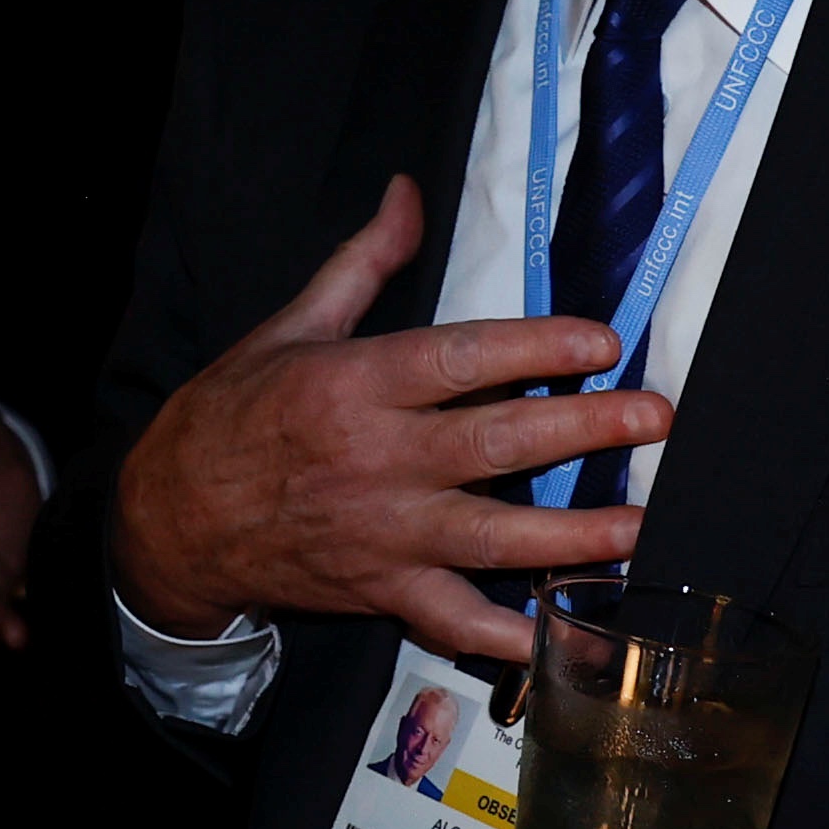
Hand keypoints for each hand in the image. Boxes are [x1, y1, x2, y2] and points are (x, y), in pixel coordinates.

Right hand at [108, 176, 662, 661]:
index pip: (462, 359)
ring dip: (577, 534)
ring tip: (640, 522)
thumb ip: (363, 263)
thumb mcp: (288, 326)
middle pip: (499, 444)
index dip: (538, 349)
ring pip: (496, 536)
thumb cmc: (231, 415)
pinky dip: (514, 635)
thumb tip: (409, 193)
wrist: (171, 520)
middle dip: (587, 430)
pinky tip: (572, 628)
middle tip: (656, 417)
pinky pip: (458, 621)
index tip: (603, 342)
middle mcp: (377, 459)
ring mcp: (384, 532)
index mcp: (353, 385)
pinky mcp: (383, 590)